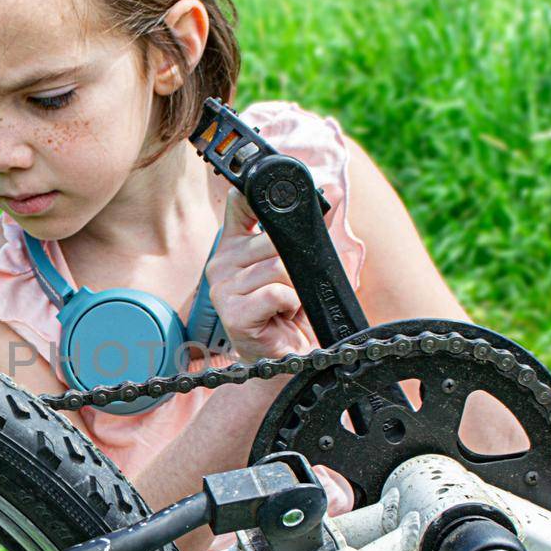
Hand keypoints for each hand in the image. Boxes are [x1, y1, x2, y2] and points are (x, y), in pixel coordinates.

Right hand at [206, 188, 311, 361]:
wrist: (290, 360)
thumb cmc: (294, 314)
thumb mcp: (305, 264)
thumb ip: (311, 228)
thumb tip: (330, 189)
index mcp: (233, 246)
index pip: (240, 202)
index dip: (264, 200)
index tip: (287, 214)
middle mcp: (220, 263)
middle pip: (272, 240)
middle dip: (296, 265)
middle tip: (294, 289)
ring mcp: (222, 289)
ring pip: (278, 268)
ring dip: (296, 289)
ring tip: (289, 306)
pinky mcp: (232, 313)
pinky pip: (276, 293)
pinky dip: (291, 304)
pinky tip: (283, 316)